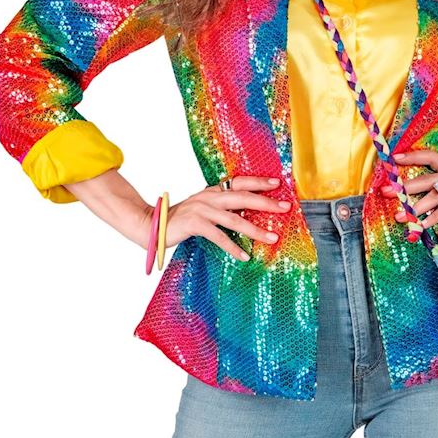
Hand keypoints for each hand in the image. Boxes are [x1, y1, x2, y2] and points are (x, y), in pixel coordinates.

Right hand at [146, 176, 291, 260]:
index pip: (240, 181)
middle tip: (285, 207)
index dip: (259, 181)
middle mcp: (209, 197)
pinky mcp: (195, 224)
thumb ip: (221, 209)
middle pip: (243, 197)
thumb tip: (245, 214)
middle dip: (266, 202)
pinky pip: (219, 237)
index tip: (278, 183)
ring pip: (235, 219)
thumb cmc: (181, 219)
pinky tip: (244, 256)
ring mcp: (202, 209)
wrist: (152, 224)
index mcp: (213, 191)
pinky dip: (233, 247)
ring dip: (256, 230)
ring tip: (272, 238)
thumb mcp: (203, 209)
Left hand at [380, 149, 437, 237]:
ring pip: (435, 195)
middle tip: (385, 192)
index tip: (393, 158)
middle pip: (427, 178)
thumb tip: (418, 200)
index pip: (431, 157)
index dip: (412, 156)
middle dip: (404, 186)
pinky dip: (434, 216)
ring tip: (401, 216)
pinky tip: (423, 224)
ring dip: (415, 208)